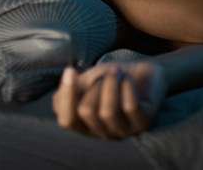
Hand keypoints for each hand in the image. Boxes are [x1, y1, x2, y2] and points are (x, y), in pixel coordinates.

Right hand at [52, 61, 166, 138]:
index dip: (65, 96)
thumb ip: (72, 91)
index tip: (70, 70)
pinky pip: (129, 106)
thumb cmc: (114, 77)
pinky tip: (127, 78)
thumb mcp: (88, 80)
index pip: (67, 120)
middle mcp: (104, 132)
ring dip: (110, 84)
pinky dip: (126, 86)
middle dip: (94, 85)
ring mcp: (125, 130)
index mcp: (87, 125)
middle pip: (86, 112)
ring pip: (107, 112)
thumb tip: (57, 101)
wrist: (145, 70)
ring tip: (116, 72)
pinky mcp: (144, 122)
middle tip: (106, 73)